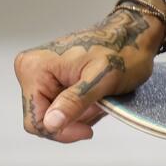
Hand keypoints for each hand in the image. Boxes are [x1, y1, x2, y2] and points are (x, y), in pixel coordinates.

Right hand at [13, 6, 162, 143]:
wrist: (134, 34)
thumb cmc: (123, 50)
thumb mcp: (102, 79)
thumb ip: (75, 102)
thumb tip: (50, 123)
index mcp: (35, 68)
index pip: (36, 121)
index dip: (62, 131)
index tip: (88, 130)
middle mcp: (32, 70)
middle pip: (45, 120)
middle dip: (75, 119)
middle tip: (99, 104)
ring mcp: (42, 74)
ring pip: (56, 115)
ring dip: (80, 114)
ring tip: (100, 97)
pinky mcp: (53, 79)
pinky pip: (62, 107)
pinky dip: (81, 108)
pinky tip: (96, 96)